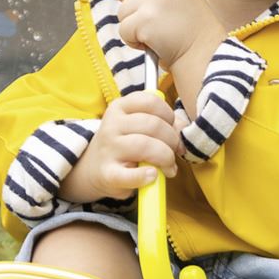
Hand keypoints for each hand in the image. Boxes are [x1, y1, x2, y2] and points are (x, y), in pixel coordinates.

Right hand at [62, 90, 181, 200]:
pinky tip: (153, 175)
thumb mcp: (138, 126)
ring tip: (169, 167)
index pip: (150, 101)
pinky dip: (145, 176)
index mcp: (120, 107)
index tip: (171, 127)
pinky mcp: (107, 174)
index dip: (168, 114)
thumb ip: (163, 122)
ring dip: (165, 158)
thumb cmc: (125, 144)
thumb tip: (183, 127)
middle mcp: (112, 124)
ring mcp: (108, 149)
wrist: (94, 168)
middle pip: (152, 125)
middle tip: (175, 152)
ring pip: (145, 146)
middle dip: (172, 140)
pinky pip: (129, 175)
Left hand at [115, 0, 226, 71]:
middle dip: (135, 8)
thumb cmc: (193, 29)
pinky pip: (123, 29)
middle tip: (158, 20)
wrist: (203, 54)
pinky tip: (152, 42)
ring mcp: (152, 1)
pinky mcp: (144, 21)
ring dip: (134, 26)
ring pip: (122, 11)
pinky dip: (133, 40)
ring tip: (157, 32)